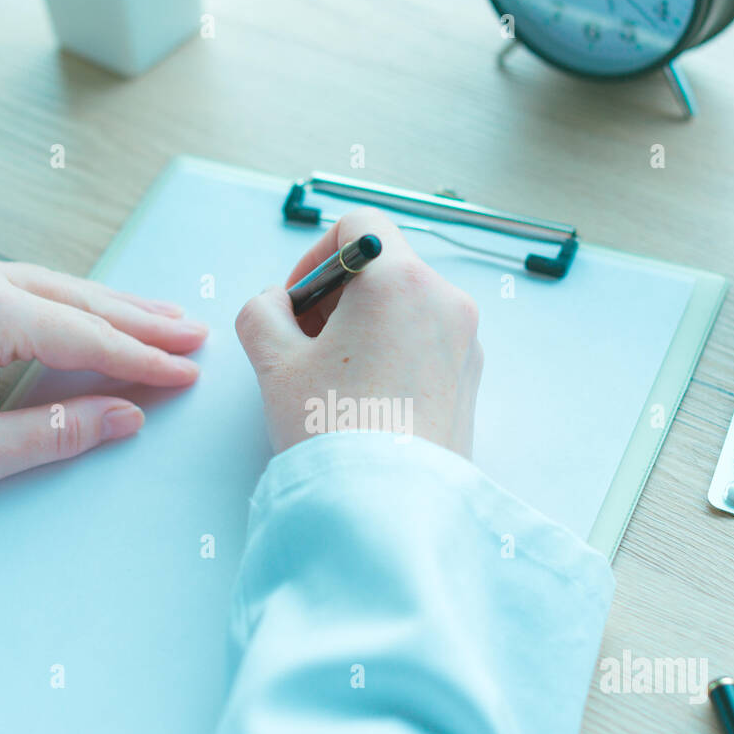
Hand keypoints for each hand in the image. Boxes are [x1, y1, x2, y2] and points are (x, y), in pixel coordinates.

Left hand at [0, 249, 207, 489]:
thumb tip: (129, 415)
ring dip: (114, 305)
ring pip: (61, 285)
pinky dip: (74, 299)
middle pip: (83, 299)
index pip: (88, 338)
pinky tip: (103, 308)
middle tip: (195, 334)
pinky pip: (31, 281)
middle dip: (143, 321)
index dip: (144, 360)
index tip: (188, 372)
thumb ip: (62, 431)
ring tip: (166, 319)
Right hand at [235, 209, 482, 455]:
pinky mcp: (471, 382)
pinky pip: (427, 346)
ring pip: (407, 309)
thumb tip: (275, 305)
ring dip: (365, 327)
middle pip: (385, 268)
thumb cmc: (333, 430)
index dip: (317, 256)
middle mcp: (446, 301)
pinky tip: (364, 400)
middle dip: (338, 297)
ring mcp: (466, 343)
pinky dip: (394, 355)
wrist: (384, 507)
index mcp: (401, 279)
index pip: (359, 226)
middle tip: (305, 343)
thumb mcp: (273, 361)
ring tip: (333, 378)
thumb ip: (262, 312)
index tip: (298, 301)